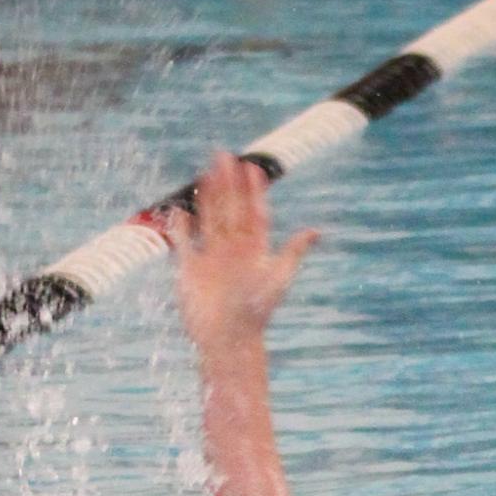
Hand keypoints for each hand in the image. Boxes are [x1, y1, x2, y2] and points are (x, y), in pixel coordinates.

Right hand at [164, 151, 319, 352]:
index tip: (252, 167)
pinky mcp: (190, 270)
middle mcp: (233, 251)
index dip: (253, 191)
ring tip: (205, 173)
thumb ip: (293, 252)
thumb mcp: (278, 278)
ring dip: (207, 197)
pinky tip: (180, 209)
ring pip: (209, 220)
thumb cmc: (256, 312)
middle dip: (228, 184)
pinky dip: (181, 227)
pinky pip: (184, 242)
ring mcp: (211, 258)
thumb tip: (316, 231)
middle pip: (230, 210)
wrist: (228, 339)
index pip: (255, 214)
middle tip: (223, 156)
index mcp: (254, 251)